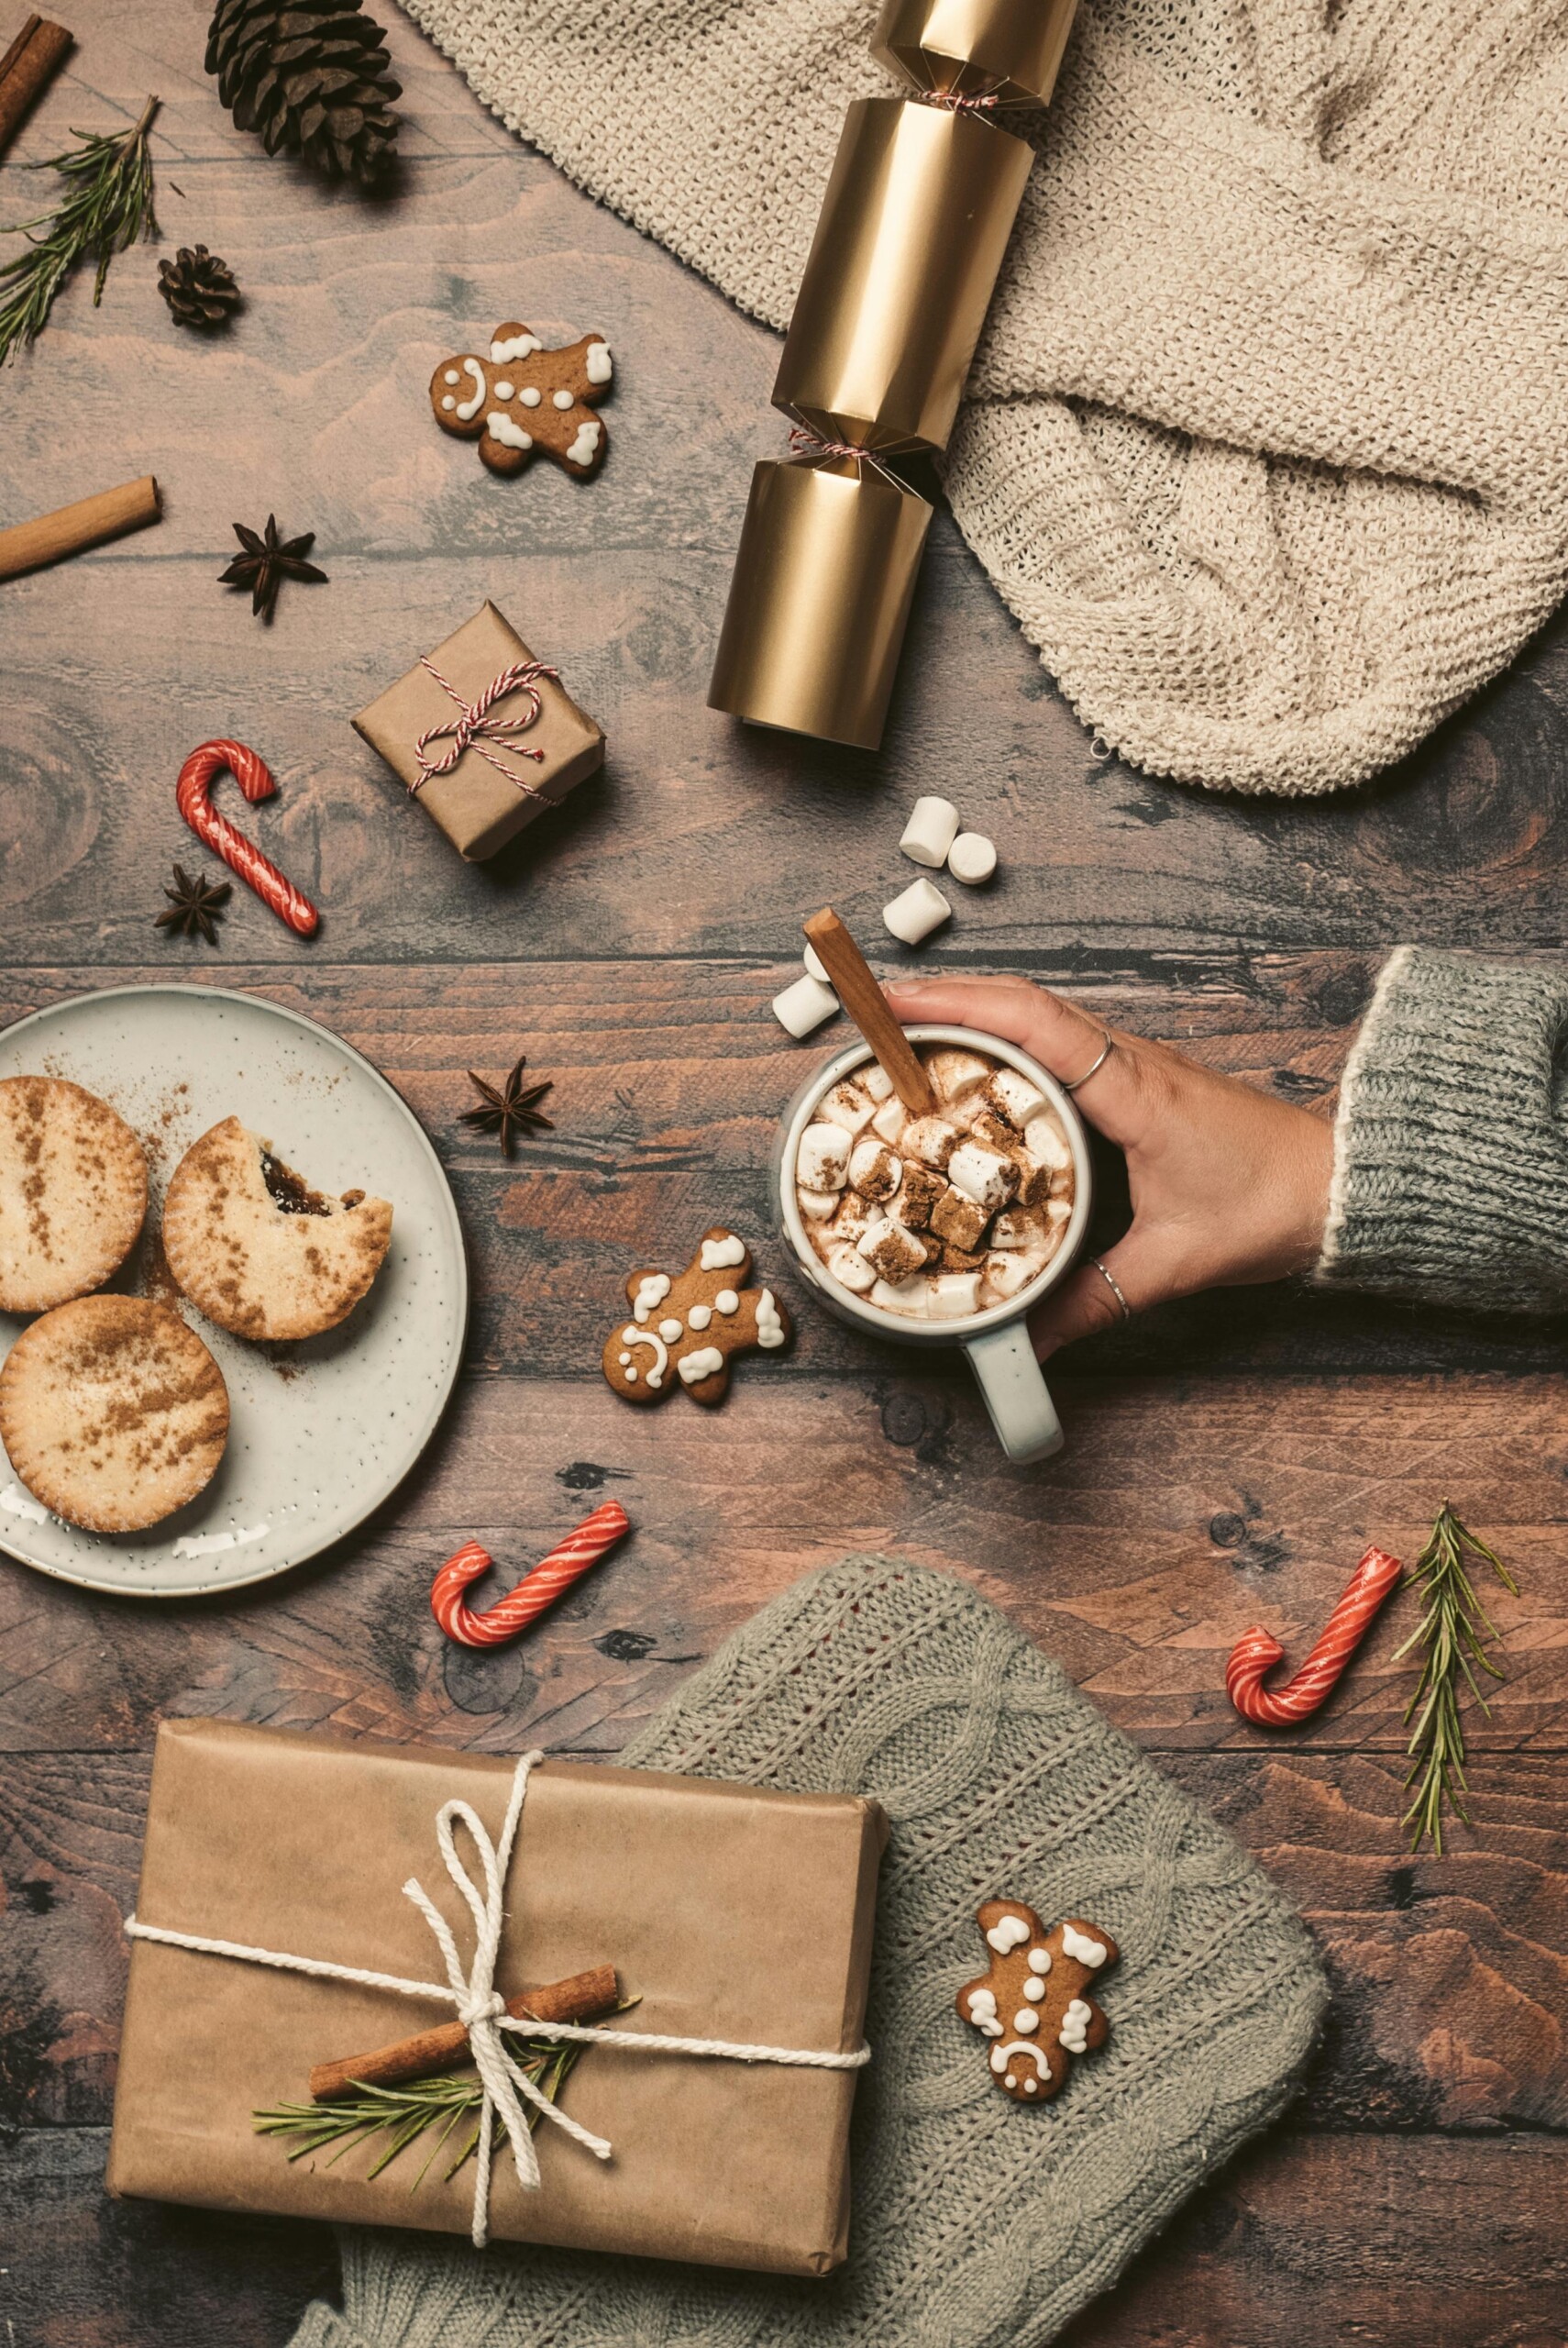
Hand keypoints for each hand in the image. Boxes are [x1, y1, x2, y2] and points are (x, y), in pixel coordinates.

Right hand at [884, 975, 1335, 1358]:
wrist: (1344, 1182)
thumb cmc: (1272, 1205)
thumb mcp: (1173, 1261)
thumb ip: (1093, 1301)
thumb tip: (1027, 1341)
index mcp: (1133, 1088)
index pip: (1036, 1023)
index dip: (960, 1005)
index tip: (896, 1005)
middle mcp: (1129, 1060)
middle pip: (1022, 1003)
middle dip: (943, 999)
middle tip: (873, 1016)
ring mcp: (1133, 1063)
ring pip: (1040, 1017)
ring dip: (973, 1014)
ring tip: (905, 1035)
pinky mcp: (1138, 1079)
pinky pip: (1059, 1042)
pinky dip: (1007, 1040)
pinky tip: (976, 1068)